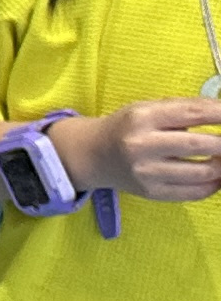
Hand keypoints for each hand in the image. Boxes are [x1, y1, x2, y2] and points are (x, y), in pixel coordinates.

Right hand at [67, 97, 220, 202]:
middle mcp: (141, 145)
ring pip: (202, 172)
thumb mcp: (149, 108)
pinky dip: (213, 185)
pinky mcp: (151, 192)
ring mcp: (146, 172)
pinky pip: (193, 192)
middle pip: (200, 144)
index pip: (193, 113)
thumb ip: (185, 109)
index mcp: (142, 118)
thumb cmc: (128, 128)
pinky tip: (216, 176)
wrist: (93, 155)